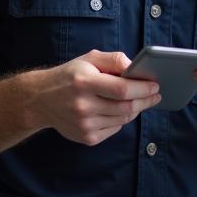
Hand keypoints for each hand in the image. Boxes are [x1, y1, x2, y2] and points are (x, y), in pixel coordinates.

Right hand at [25, 49, 160, 144]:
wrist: (40, 100)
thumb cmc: (70, 76)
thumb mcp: (89, 59)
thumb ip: (114, 59)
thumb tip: (135, 68)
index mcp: (84, 83)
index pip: (122, 89)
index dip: (143, 89)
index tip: (155, 85)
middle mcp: (83, 106)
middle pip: (126, 107)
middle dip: (145, 100)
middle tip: (155, 95)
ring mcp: (84, 124)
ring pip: (123, 120)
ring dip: (136, 110)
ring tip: (140, 101)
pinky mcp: (86, 137)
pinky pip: (115, 129)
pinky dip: (122, 120)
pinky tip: (119, 110)